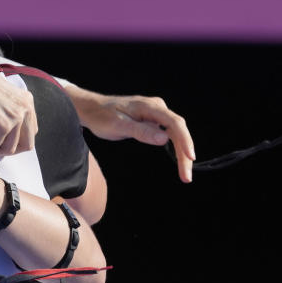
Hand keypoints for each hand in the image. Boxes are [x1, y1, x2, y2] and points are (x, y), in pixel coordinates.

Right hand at [0, 57, 37, 156]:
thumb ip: (8, 100)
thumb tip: (5, 116)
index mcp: (27, 100)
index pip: (30, 131)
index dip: (15, 140)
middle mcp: (25, 109)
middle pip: (26, 144)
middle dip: (7, 149)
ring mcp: (15, 119)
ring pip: (9, 149)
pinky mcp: (2, 127)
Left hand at [66, 86, 195, 182]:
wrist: (91, 109)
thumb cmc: (101, 116)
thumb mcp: (118, 126)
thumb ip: (140, 131)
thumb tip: (164, 138)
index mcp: (150, 106)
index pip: (174, 123)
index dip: (185, 140)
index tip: (190, 157)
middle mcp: (157, 108)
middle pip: (178, 130)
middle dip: (185, 153)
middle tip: (186, 176)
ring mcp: (156, 114)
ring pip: (175, 134)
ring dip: (181, 153)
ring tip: (184, 173)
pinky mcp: (152, 120)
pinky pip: (169, 134)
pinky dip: (174, 148)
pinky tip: (179, 160)